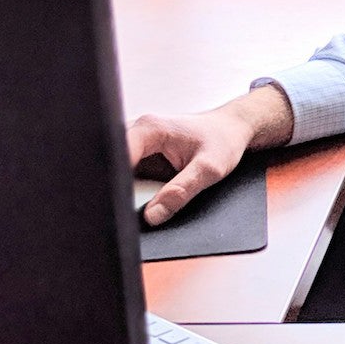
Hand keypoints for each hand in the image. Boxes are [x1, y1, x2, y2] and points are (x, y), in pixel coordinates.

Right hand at [127, 84, 293, 225]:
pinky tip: (142, 201)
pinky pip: (127, 177)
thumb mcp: (210, 168)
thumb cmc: (224, 139)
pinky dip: (131, 191)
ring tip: (136, 206)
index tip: (120, 207)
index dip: (113, 184)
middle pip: (111, 165)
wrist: (232, 129)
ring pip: (116, 172)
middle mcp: (138, 132)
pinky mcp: (140, 156)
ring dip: (122, 191)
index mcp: (150, 128)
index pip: (116, 157)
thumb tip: (153, 215)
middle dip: (115, 189)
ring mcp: (137, 144)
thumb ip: (182, 191)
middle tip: (126, 211)